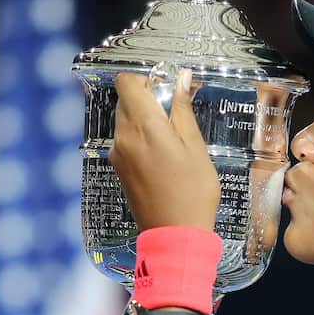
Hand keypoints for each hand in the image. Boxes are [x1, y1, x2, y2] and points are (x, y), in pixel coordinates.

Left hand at [110, 68, 220, 231]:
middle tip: (176, 118)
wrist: (175, 235)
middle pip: (126, 101)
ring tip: (172, 143)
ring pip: (125, 121)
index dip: (145, 79)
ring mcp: (118, 154)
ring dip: (145, 122)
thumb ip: (182, 109)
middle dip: (148, 101)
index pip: (126, 82)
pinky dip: (140, 140)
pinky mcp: (118, 169)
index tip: (166, 90)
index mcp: (143, 127)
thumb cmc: (192, 192)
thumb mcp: (195, 147)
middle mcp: (123, 137)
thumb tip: (180, 79)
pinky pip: (126, 141)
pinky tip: (162, 159)